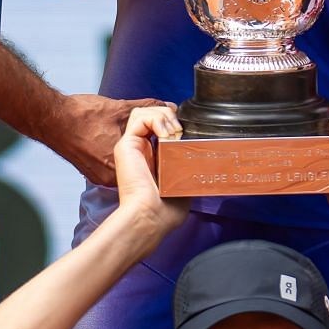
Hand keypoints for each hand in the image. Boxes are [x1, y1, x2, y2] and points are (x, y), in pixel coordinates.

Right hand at [51, 93, 161, 184]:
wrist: (51, 118)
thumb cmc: (82, 114)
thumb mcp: (120, 107)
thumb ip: (148, 107)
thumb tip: (169, 106)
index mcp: (118, 164)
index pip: (149, 164)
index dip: (159, 151)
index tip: (165, 141)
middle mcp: (108, 177)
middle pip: (137, 167)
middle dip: (146, 152)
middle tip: (150, 137)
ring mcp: (98, 176)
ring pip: (124, 167)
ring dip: (130, 154)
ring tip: (131, 139)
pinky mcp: (90, 173)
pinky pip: (111, 167)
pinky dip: (115, 157)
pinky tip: (113, 143)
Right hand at [110, 103, 189, 235]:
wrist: (151, 216)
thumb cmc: (165, 210)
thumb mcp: (183, 183)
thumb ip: (188, 168)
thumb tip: (203, 158)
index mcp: (152, 156)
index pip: (159, 125)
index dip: (173, 120)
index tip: (187, 129)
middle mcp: (140, 148)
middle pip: (151, 114)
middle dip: (170, 115)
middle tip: (181, 132)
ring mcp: (131, 145)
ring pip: (144, 111)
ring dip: (163, 116)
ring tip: (174, 133)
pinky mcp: (125, 145)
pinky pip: (139, 117)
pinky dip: (156, 120)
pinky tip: (167, 136)